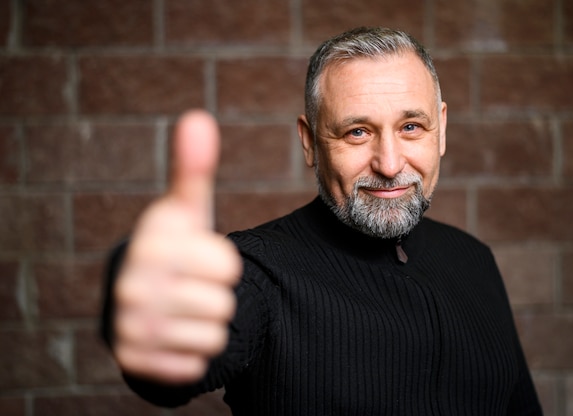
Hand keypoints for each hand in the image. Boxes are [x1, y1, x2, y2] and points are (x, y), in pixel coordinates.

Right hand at [113, 110, 241, 383]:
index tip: (198, 257)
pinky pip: (197, 364)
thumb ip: (193, 170)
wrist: (136, 301)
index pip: (229, 265)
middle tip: (191, 287)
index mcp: (152, 244)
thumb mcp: (185, 212)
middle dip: (216, 296)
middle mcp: (133, 285)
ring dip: (207, 325)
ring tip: (183, 309)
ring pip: (215, 334)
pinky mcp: (135, 361)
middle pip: (224, 303)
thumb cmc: (172, 250)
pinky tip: (175, 336)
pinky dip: (193, 353)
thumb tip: (198, 118)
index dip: (222, 263)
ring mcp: (131, 325)